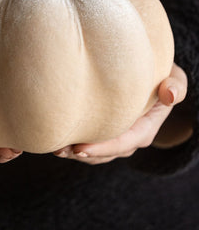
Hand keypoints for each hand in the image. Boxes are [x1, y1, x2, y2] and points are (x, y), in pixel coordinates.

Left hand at [53, 63, 187, 164]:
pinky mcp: (104, 131)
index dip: (101, 147)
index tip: (79, 148)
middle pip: (104, 152)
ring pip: (94, 152)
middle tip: (59, 149)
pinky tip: (56, 138)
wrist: (153, 76)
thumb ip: (176, 86)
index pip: (123, 142)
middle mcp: (130, 138)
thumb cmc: (163, 76)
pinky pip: (89, 143)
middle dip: (81, 153)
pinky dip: (73, 143)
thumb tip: (170, 95)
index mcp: (145, 129)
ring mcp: (116, 137)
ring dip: (73, 152)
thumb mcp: (175, 78)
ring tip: (53, 147)